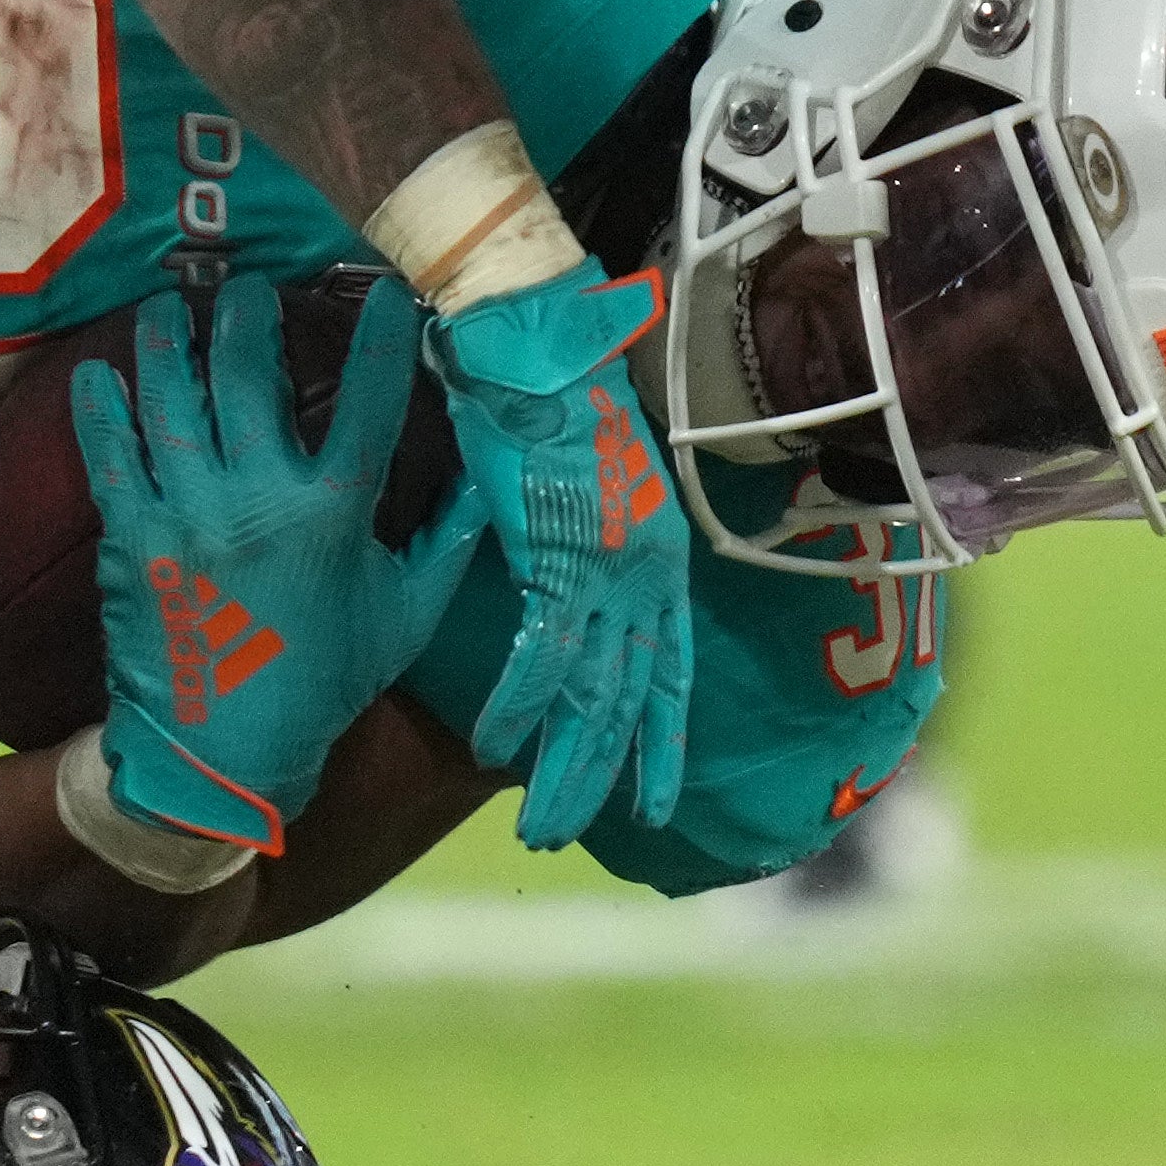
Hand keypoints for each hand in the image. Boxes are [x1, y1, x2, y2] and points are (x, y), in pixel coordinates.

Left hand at [74, 275, 485, 854]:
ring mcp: (186, 511)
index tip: (384, 294)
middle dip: (248, 315)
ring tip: (169, 305)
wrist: (221, 754)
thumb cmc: (321, 684)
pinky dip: (103, 407)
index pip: (368, 403)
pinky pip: (112, 453)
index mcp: (332, 515)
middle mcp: (257, 497)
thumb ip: (446, 544)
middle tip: (247, 288)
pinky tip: (97, 372)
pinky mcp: (131, 535)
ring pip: (173, 398)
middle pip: (249, 374)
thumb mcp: (404, 619)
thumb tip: (482, 480)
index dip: (381, 340)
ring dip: (171, 340)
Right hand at [425, 259, 688, 848]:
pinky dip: (517, 703)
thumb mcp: (577, 470)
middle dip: (605, 776)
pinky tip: (494, 748)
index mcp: (658, 550)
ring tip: (539, 823)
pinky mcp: (556, 553)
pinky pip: (540, 650)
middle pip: (631, 698)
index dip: (660, 739)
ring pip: (593, 693)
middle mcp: (644, 570)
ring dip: (563, 764)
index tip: (649, 800)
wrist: (535, 333)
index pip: (670, 669)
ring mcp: (604, 566)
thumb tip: (556, 552)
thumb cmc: (550, 381)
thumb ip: (575, 522)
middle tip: (574, 832)